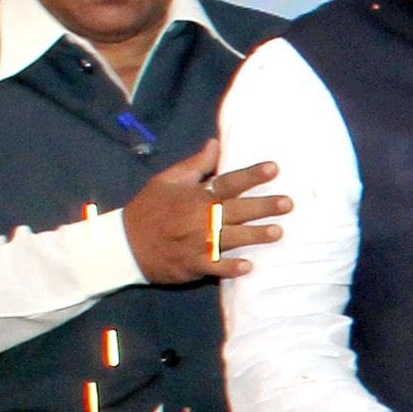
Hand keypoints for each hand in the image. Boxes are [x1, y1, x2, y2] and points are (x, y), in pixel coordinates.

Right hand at [124, 142, 285, 283]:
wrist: (123, 245)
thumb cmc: (149, 209)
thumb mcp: (166, 181)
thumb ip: (194, 165)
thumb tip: (216, 144)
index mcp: (196, 197)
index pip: (228, 182)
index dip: (251, 175)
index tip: (275, 168)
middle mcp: (199, 219)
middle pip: (236, 210)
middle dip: (263, 206)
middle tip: (289, 203)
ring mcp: (196, 243)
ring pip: (231, 238)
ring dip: (254, 236)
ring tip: (279, 232)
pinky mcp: (193, 264)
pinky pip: (215, 267)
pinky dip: (230, 267)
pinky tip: (249, 267)